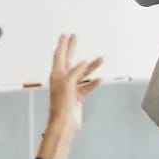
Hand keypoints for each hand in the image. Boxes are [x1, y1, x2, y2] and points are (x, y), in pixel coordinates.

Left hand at [38, 34, 102, 158]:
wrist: (64, 124)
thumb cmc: (62, 105)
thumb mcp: (68, 84)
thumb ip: (75, 72)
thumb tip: (83, 62)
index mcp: (57, 74)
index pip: (59, 55)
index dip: (63, 44)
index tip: (65, 34)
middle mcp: (63, 79)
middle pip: (69, 60)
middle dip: (72, 48)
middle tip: (75, 37)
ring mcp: (70, 88)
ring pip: (82, 74)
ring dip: (91, 66)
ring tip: (101, 58)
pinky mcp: (77, 97)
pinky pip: (86, 87)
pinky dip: (93, 83)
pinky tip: (100, 79)